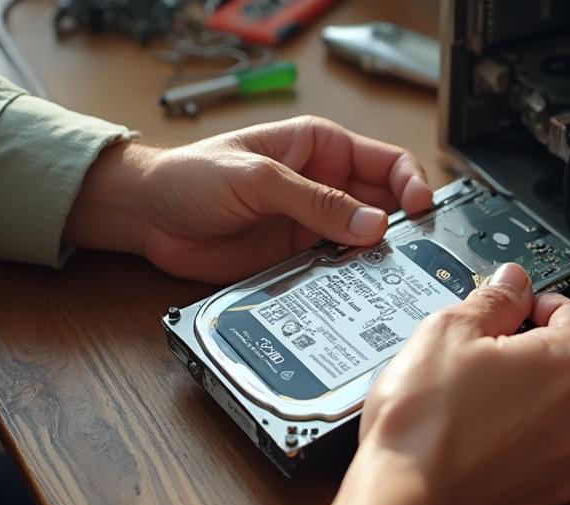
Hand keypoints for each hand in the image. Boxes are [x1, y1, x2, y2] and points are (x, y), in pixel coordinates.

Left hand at [64, 116, 431, 281]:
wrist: (148, 217)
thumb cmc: (190, 176)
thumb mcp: (257, 179)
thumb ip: (314, 201)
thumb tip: (370, 224)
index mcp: (321, 149)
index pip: (386, 162)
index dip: (411, 183)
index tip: (421, 208)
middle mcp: (326, 186)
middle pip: (384, 206)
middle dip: (402, 227)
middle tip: (412, 252)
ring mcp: (314, 224)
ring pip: (365, 242)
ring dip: (377, 257)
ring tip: (387, 274)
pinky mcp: (299, 258)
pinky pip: (338, 270)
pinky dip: (351, 280)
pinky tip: (356, 289)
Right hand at [284, 263, 569, 504]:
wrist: (404, 504)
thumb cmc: (424, 423)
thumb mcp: (449, 330)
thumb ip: (494, 299)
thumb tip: (514, 281)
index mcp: (566, 364)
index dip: (536, 304)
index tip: (511, 307)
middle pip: (562, 365)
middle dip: (524, 355)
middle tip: (474, 358)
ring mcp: (568, 460)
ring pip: (551, 411)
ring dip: (521, 400)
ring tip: (468, 402)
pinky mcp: (547, 495)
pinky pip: (540, 452)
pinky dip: (515, 442)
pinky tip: (473, 438)